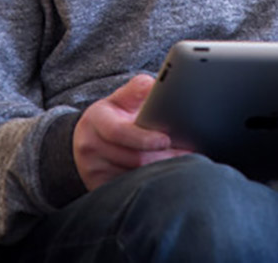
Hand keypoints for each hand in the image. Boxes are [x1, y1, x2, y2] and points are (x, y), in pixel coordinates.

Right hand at [72, 74, 193, 190]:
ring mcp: (92, 171)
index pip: (119, 132)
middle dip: (163, 157)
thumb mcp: (120, 97)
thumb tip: (157, 86)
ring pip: (133, 178)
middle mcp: (89, 147)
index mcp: (95, 120)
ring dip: (160, 172)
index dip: (144, 138)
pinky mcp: (98, 188)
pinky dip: (150, 185)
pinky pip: (129, 191)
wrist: (88, 139)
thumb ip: (137, 89)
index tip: (167, 140)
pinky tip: (166, 178)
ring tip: (184, 164)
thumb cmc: (113, 115)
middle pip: (132, 159)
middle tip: (189, 153)